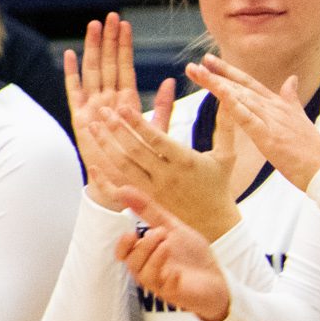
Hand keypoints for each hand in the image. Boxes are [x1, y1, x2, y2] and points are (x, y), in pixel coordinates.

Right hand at [63, 14, 150, 211]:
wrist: (126, 189)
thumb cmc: (145, 163)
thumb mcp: (160, 132)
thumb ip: (164, 107)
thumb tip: (174, 81)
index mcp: (128, 103)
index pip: (126, 68)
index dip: (125, 47)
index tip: (125, 24)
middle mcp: (108, 102)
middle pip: (108, 65)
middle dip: (109, 40)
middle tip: (109, 16)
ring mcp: (93, 109)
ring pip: (92, 73)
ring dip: (93, 50)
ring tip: (94, 27)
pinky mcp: (80, 120)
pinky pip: (74, 93)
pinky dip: (72, 74)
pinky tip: (69, 54)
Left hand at [90, 84, 239, 240]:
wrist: (214, 222)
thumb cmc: (220, 184)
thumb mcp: (226, 155)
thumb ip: (225, 126)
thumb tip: (228, 98)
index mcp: (186, 161)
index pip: (157, 139)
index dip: (138, 123)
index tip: (123, 107)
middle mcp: (167, 176)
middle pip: (135, 151)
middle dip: (116, 129)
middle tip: (102, 111)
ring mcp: (154, 189)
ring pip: (124, 166)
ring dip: (106, 146)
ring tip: (93, 127)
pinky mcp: (146, 200)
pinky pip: (120, 187)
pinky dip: (105, 176)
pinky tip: (92, 164)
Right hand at [114, 190, 232, 320]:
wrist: (216, 281)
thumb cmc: (192, 256)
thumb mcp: (172, 228)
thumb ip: (149, 211)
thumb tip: (124, 190)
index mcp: (145, 255)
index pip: (122, 250)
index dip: (122, 243)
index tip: (131, 231)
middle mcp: (147, 270)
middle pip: (130, 261)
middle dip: (142, 246)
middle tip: (160, 232)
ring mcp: (160, 283)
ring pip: (143, 273)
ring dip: (154, 255)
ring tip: (169, 242)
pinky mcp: (174, 294)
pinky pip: (164, 287)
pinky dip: (169, 276)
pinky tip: (178, 271)